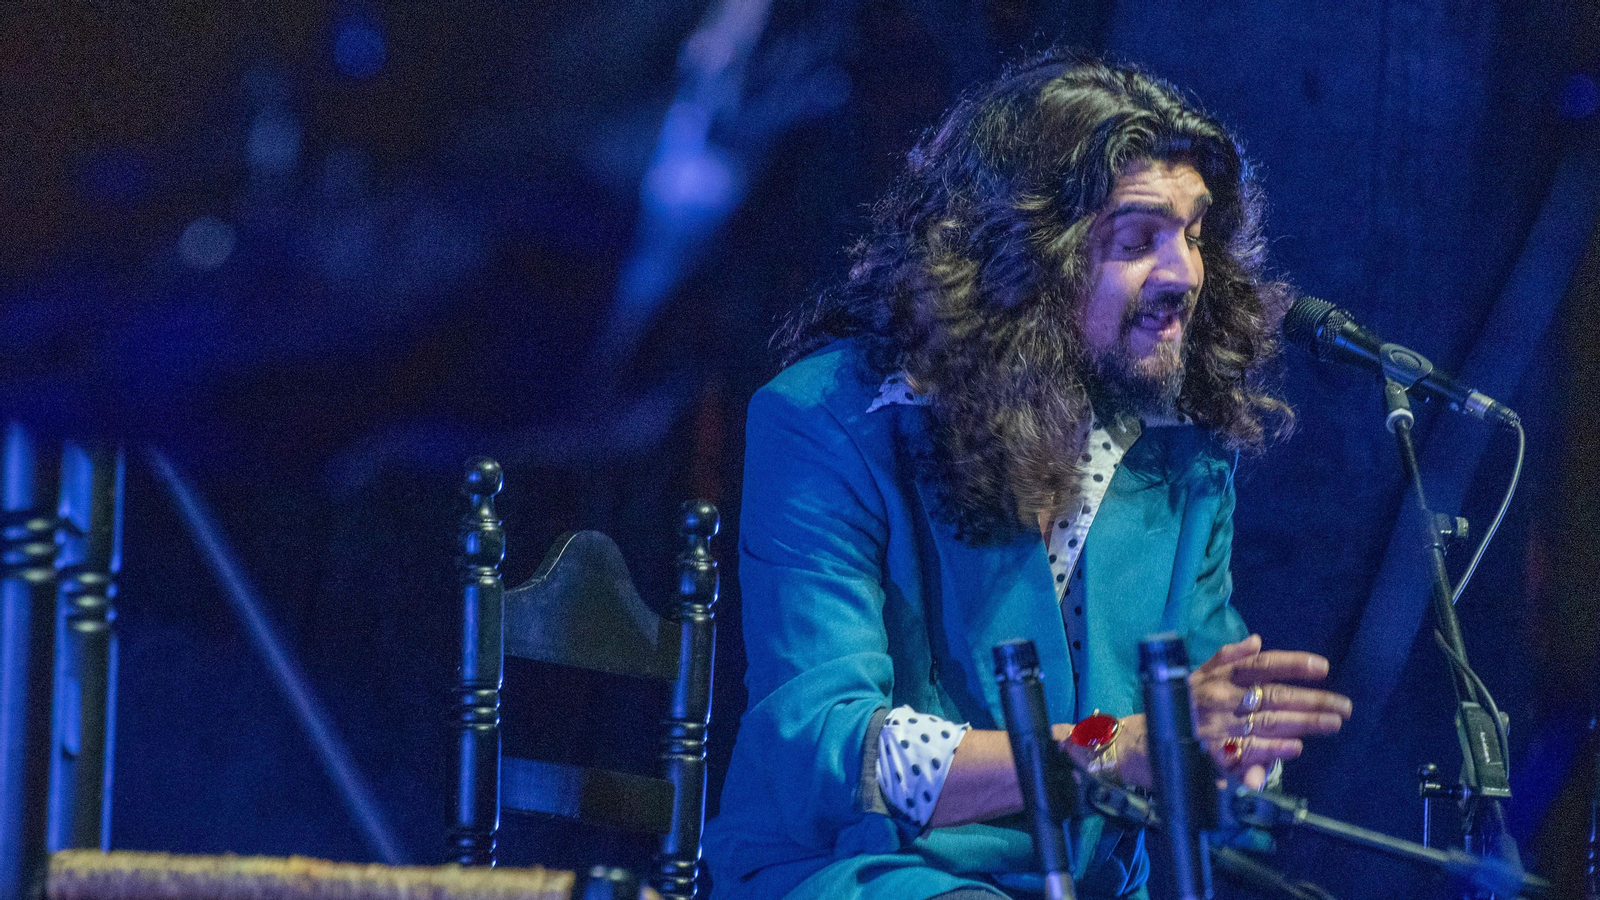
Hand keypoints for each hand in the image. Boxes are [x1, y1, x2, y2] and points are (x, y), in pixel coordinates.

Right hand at [1189, 634, 1351, 787]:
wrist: (1146, 738)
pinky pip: (1250, 751)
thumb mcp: (1198, 674)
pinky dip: (1274, 749)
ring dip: (1303, 724)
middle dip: (1311, 700)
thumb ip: (1227, 657)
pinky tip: (1295, 747)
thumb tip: (1256, 641)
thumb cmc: (1181, 703)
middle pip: (1274, 696)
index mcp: (1219, 676)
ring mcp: (1219, 727)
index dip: (1292, 664)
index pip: (1262, 666)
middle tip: (1343, 706)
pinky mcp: (1215, 753)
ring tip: (1332, 723)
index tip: (1322, 667)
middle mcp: (1220, 698)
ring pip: (1269, 723)